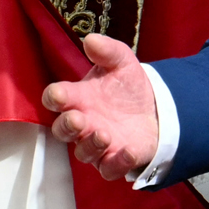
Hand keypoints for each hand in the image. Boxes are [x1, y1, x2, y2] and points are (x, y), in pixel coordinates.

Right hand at [42, 33, 159, 180]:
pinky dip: (117, 163)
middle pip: (63, 131)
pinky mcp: (116, 160)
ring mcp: (98, 144)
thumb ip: (107, 51)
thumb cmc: (127, 86)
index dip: (54, 98)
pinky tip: (127, 150)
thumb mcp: (121, 62)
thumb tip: (91, 39)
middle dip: (67, 126)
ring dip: (91, 145)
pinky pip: (110, 169)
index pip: (55, 99)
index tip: (58, 95)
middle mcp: (83, 123)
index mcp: (77, 98)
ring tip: (104, 134)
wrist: (154, 108)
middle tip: (78, 119)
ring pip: (84, 153)